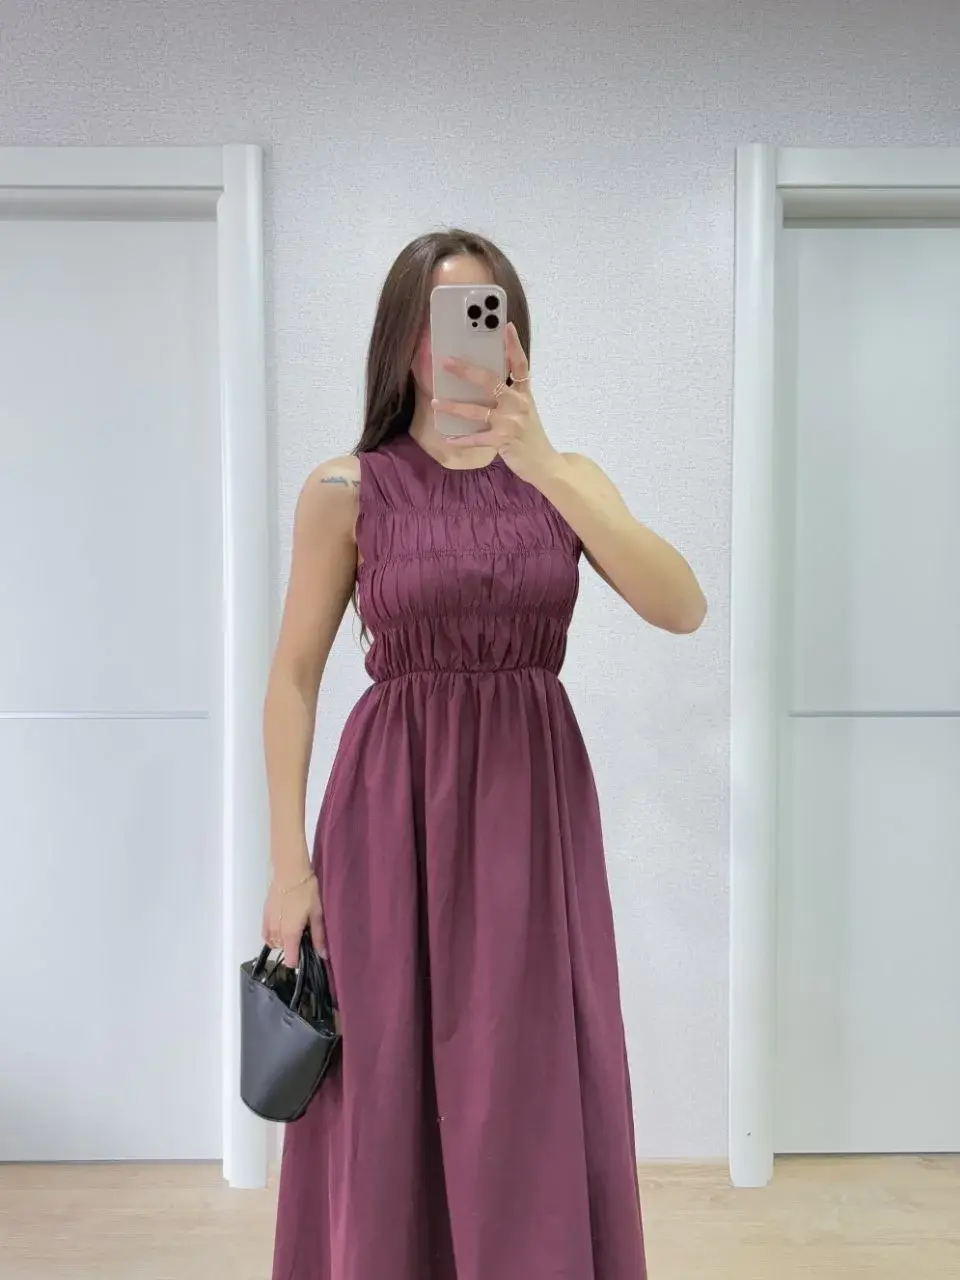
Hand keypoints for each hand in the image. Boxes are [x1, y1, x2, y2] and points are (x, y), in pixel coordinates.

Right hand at [262, 868, 326, 963]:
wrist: (289, 872)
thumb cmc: (305, 891)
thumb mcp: (316, 914)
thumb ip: (318, 936)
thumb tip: (323, 955)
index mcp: (290, 934)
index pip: (290, 960)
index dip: (298, 961)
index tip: (306, 954)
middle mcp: (276, 932)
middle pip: (283, 950)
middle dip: (292, 947)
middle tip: (304, 935)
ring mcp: (268, 924)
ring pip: (274, 942)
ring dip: (283, 941)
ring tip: (294, 928)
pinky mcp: (264, 915)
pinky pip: (266, 933)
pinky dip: (273, 935)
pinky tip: (282, 927)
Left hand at [431, 322, 560, 487]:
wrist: (543, 463)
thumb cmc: (529, 434)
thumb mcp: (524, 410)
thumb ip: (509, 394)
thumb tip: (481, 380)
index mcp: (524, 393)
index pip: (521, 364)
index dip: (514, 345)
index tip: (505, 326)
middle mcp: (518, 404)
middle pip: (491, 381)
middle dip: (466, 371)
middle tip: (446, 362)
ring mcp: (511, 422)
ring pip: (477, 410)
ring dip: (454, 407)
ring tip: (436, 402)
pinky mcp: (503, 441)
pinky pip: (477, 438)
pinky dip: (462, 440)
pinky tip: (448, 439)